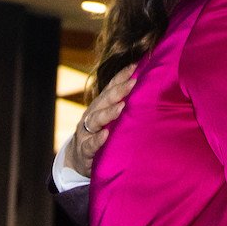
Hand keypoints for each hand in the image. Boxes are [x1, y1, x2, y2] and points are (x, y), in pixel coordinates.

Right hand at [70, 64, 136, 178]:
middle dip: (118, 91)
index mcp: (100, 105)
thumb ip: (123, 106)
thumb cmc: (100, 134)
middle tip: (134, 83)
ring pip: (96, 119)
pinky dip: (97, 140)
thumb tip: (149, 91)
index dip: (121, 76)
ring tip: (121, 107)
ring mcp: (86, 131)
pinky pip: (90, 144)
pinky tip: (105, 135)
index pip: (110, 87)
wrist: (77, 159)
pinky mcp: (84, 150)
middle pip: (104, 100)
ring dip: (109, 113)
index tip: (135, 66)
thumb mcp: (110, 119)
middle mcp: (92, 114)